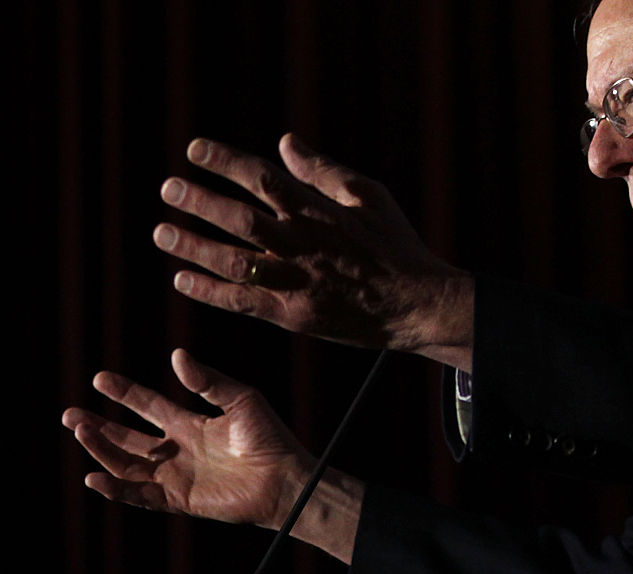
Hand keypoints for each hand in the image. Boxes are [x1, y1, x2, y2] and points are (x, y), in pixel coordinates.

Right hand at [62, 349, 312, 527]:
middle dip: (98, 426)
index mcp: (192, 424)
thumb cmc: (270, 438)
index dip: (124, 393)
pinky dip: (116, 488)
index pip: (149, 406)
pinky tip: (94, 477)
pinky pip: (140, 496)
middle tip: (69, 415)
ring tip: (81, 431)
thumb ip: (208, 381)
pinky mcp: (179, 500)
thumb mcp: (240, 399)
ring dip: (102, 450)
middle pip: (128, 437)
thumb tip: (176, 355)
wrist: (285, 478)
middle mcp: (179, 450)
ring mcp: (177, 476)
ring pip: (127, 465)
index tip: (99, 379)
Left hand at [154, 135, 472, 369]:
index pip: (263, 179)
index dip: (225, 162)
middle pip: (240, 219)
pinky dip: (210, 291)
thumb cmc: (395, 246)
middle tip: (168, 189)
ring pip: (234, 261)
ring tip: (162, 232)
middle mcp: (302, 245)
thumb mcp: (370, 196)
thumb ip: (324, 171)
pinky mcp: (294, 316)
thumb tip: (285, 143)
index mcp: (319, 212)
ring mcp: (296, 282)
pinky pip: (243, 302)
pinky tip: (182, 279)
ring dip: (194, 246)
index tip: (194, 150)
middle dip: (199, 202)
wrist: (416, 305)